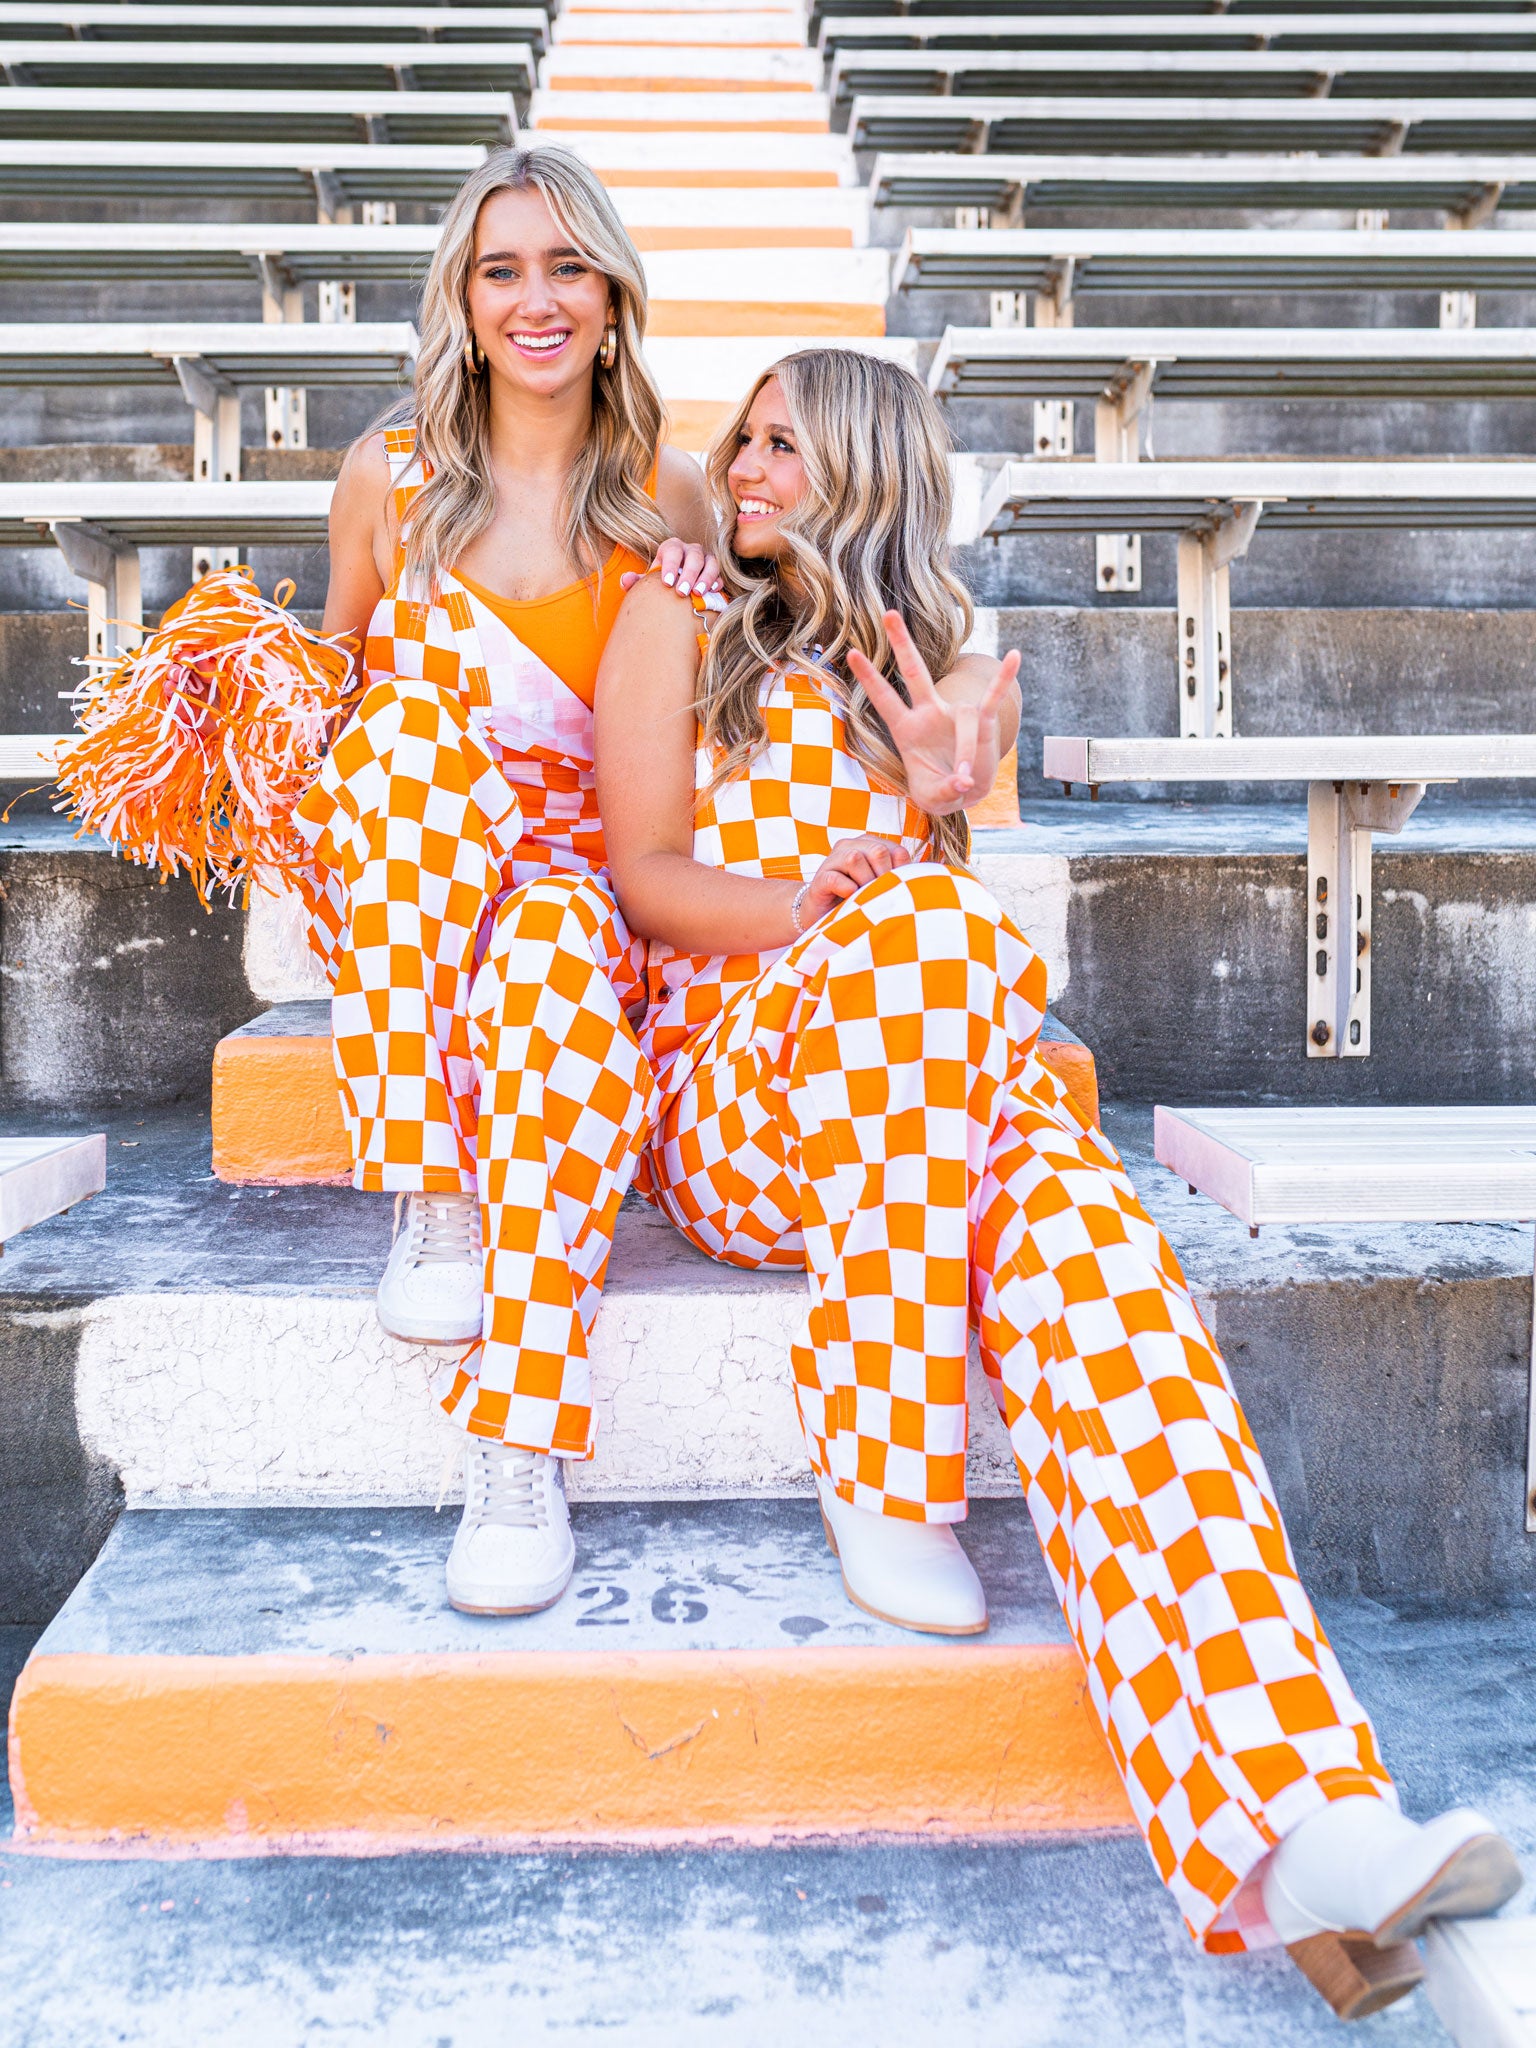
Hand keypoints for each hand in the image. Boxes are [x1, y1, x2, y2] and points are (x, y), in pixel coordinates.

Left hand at [620, 536, 723, 598]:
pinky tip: (712, 592)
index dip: (670, 566)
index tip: (666, 583)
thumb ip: (636, 581)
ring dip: (705, 578)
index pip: (673, 551)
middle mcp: (690, 550)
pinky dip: (716, 582)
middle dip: (688, 574)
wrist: (674, 587)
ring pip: (710, 563)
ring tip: (698, 594)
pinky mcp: (715, 571)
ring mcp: (705, 559)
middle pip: (693, 556)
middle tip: (681, 592)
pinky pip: (719, 574)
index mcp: (671, 548)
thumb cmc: (660, 582)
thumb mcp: (648, 581)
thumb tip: (626, 580)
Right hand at [794, 834, 911, 931]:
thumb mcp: (881, 885)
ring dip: (864, 882)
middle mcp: (850, 845)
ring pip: (854, 858)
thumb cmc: (859, 899)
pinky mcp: (820, 879)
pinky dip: (846, 890)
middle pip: (877, 851)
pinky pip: (836, 879)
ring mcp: (832, 860)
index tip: (894, 890)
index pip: (897, 851)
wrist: (825, 916)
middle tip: (879, 894)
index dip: (900, 873)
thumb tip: (916, 877)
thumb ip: (897, 875)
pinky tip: (849, 898)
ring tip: (862, 897)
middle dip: (883, 876)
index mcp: (869, 844)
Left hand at [846, 611, 1019, 814]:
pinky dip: (1003, 679)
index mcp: (907, 729)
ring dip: (965, 753)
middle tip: (888, 614)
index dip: (870, 678)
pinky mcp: (983, 722)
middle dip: (902, 644)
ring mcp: (956, 714)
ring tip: (964, 781)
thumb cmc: (940, 790)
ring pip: (964, 719)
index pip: (885, 699)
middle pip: (914, 672)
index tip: (852, 653)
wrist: (965, 791)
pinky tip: (1014, 655)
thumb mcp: (931, 799)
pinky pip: (993, 698)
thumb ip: (942, 792)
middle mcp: (930, 714)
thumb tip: (964, 781)